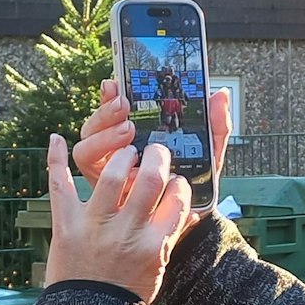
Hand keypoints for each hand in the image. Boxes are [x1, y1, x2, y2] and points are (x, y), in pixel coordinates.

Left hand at [43, 134, 194, 303]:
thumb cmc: (125, 292)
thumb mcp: (157, 268)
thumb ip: (170, 236)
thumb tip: (190, 210)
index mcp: (153, 244)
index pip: (178, 199)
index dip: (179, 183)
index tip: (176, 179)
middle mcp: (125, 232)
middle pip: (150, 179)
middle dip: (157, 158)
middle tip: (156, 152)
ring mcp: (94, 226)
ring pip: (112, 176)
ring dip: (122, 157)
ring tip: (127, 153)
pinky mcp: (65, 224)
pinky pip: (60, 186)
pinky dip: (56, 160)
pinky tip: (56, 139)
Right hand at [75, 82, 232, 186]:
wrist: (193, 221)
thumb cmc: (196, 184)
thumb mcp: (208, 154)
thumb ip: (215, 127)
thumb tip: (219, 95)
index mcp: (137, 137)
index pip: (114, 111)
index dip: (110, 96)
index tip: (116, 82)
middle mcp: (117, 151)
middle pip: (94, 126)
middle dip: (105, 112)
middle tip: (125, 106)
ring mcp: (107, 172)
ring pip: (85, 148)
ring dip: (102, 137)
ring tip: (127, 131)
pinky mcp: (103, 193)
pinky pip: (91, 174)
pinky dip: (103, 162)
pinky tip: (128, 167)